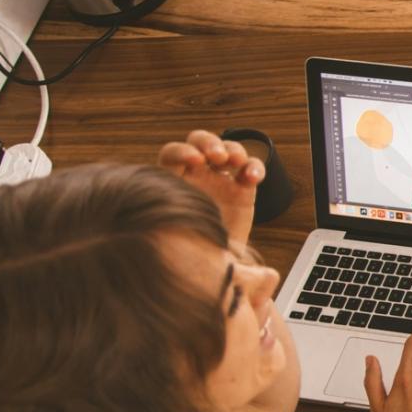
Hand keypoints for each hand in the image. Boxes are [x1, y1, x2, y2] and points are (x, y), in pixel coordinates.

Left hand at [158, 130, 265, 247]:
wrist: (211, 269)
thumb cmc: (185, 252)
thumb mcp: (170, 231)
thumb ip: (167, 214)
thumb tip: (156, 206)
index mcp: (173, 179)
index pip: (172, 153)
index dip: (182, 151)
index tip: (194, 161)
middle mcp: (197, 174)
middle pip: (200, 141)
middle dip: (210, 144)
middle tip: (217, 157)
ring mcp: (221, 180)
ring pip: (229, 148)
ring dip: (233, 149)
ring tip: (236, 162)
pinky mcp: (244, 190)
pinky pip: (252, 168)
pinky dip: (254, 168)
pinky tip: (253, 178)